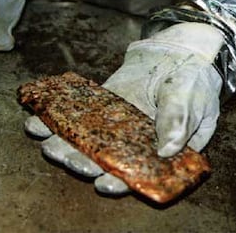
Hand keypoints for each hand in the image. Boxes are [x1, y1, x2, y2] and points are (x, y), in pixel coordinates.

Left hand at [25, 22, 223, 194]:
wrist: (180, 52)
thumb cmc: (193, 80)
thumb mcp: (192, 100)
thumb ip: (179, 122)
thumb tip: (167, 149)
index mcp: (158, 150)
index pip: (136, 173)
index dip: (120, 182)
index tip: (103, 184)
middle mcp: (133, 141)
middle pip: (104, 158)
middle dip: (84, 162)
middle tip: (68, 160)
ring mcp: (115, 121)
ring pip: (87, 137)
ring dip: (65, 143)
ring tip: (47, 143)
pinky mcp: (103, 102)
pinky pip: (80, 111)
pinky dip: (61, 115)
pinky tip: (41, 118)